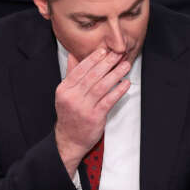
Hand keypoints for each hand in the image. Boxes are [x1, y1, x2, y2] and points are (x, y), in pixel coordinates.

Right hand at [53, 46, 130, 175]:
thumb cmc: (70, 114)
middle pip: (92, 75)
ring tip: (125, 65)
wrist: (69, 140)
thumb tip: (74, 54)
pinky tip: (125, 83)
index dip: (93, 58)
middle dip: (107, 62)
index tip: (104, 50)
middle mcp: (72, 97)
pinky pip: (109, 100)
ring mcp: (83, 107)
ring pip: (102, 86)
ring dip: (116, 73)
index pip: (80, 69)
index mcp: (64, 89)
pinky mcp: (94, 117)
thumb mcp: (65, 94)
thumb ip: (71, 74)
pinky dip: (118, 90)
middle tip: (118, 53)